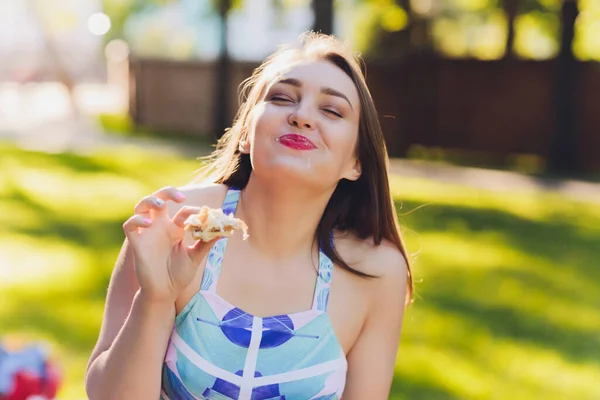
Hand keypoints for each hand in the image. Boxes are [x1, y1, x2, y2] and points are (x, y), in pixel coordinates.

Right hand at [123, 187, 217, 302]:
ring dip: (150, 200)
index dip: (195, 211)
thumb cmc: (179, 275)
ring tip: (161, 204)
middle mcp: (161, 227)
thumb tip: (224, 230)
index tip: (207, 217)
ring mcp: (148, 234)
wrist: (164, 293)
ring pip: (141, 206)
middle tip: (181, 197)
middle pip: (159, 199)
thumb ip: (206, 243)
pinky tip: (148, 223)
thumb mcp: (195, 258)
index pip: (184, 211)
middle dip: (168, 192)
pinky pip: (130, 226)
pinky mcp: (137, 243)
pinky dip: (137, 220)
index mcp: (176, 229)